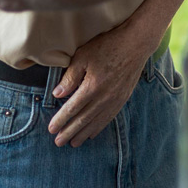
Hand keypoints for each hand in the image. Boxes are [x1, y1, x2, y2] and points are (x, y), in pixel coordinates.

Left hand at [47, 24, 148, 147]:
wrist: (137, 43)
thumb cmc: (108, 46)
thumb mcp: (83, 56)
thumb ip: (70, 76)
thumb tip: (57, 94)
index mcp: (92, 86)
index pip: (72, 108)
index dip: (60, 120)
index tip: (51, 129)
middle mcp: (104, 97)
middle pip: (83, 119)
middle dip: (69, 132)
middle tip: (58, 142)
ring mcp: (115, 99)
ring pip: (97, 121)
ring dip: (83, 133)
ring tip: (74, 143)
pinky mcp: (123, 97)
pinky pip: (109, 117)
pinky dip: (100, 127)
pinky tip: (93, 132)